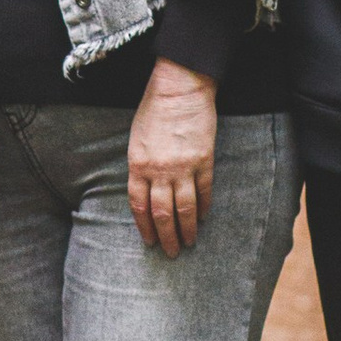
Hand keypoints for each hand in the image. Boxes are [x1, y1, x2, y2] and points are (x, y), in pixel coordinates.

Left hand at [128, 60, 216, 256]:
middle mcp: (159, 171)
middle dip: (166, 236)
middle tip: (171, 252)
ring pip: (184, 208)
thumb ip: (140, 166)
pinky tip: (203, 218)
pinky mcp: (203, 161)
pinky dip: (203, 207)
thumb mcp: (136, 139)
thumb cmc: (154, 110)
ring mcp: (183, 167)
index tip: (149, 241)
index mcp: (138, 164)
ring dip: (186, 229)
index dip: (144, 226)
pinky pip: (204, 191)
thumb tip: (146, 191)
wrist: (179, 89)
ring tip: (189, 243)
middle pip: (161, 213)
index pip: (139, 205)